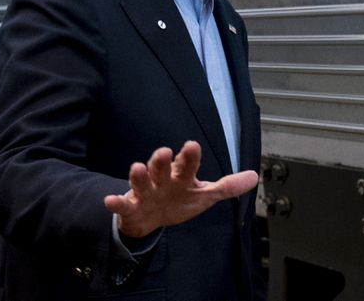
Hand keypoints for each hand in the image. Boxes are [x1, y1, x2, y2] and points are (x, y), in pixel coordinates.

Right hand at [104, 141, 258, 237]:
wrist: (153, 218)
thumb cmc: (180, 200)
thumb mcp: (205, 195)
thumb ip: (227, 187)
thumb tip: (254, 176)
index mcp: (181, 175)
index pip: (187, 164)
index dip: (189, 157)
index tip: (192, 146)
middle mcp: (162, 179)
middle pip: (161, 167)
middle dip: (162, 161)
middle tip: (163, 152)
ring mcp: (145, 192)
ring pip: (141, 181)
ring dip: (138, 176)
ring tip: (136, 168)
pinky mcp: (132, 207)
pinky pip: (122, 205)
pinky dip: (116, 203)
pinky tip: (110, 201)